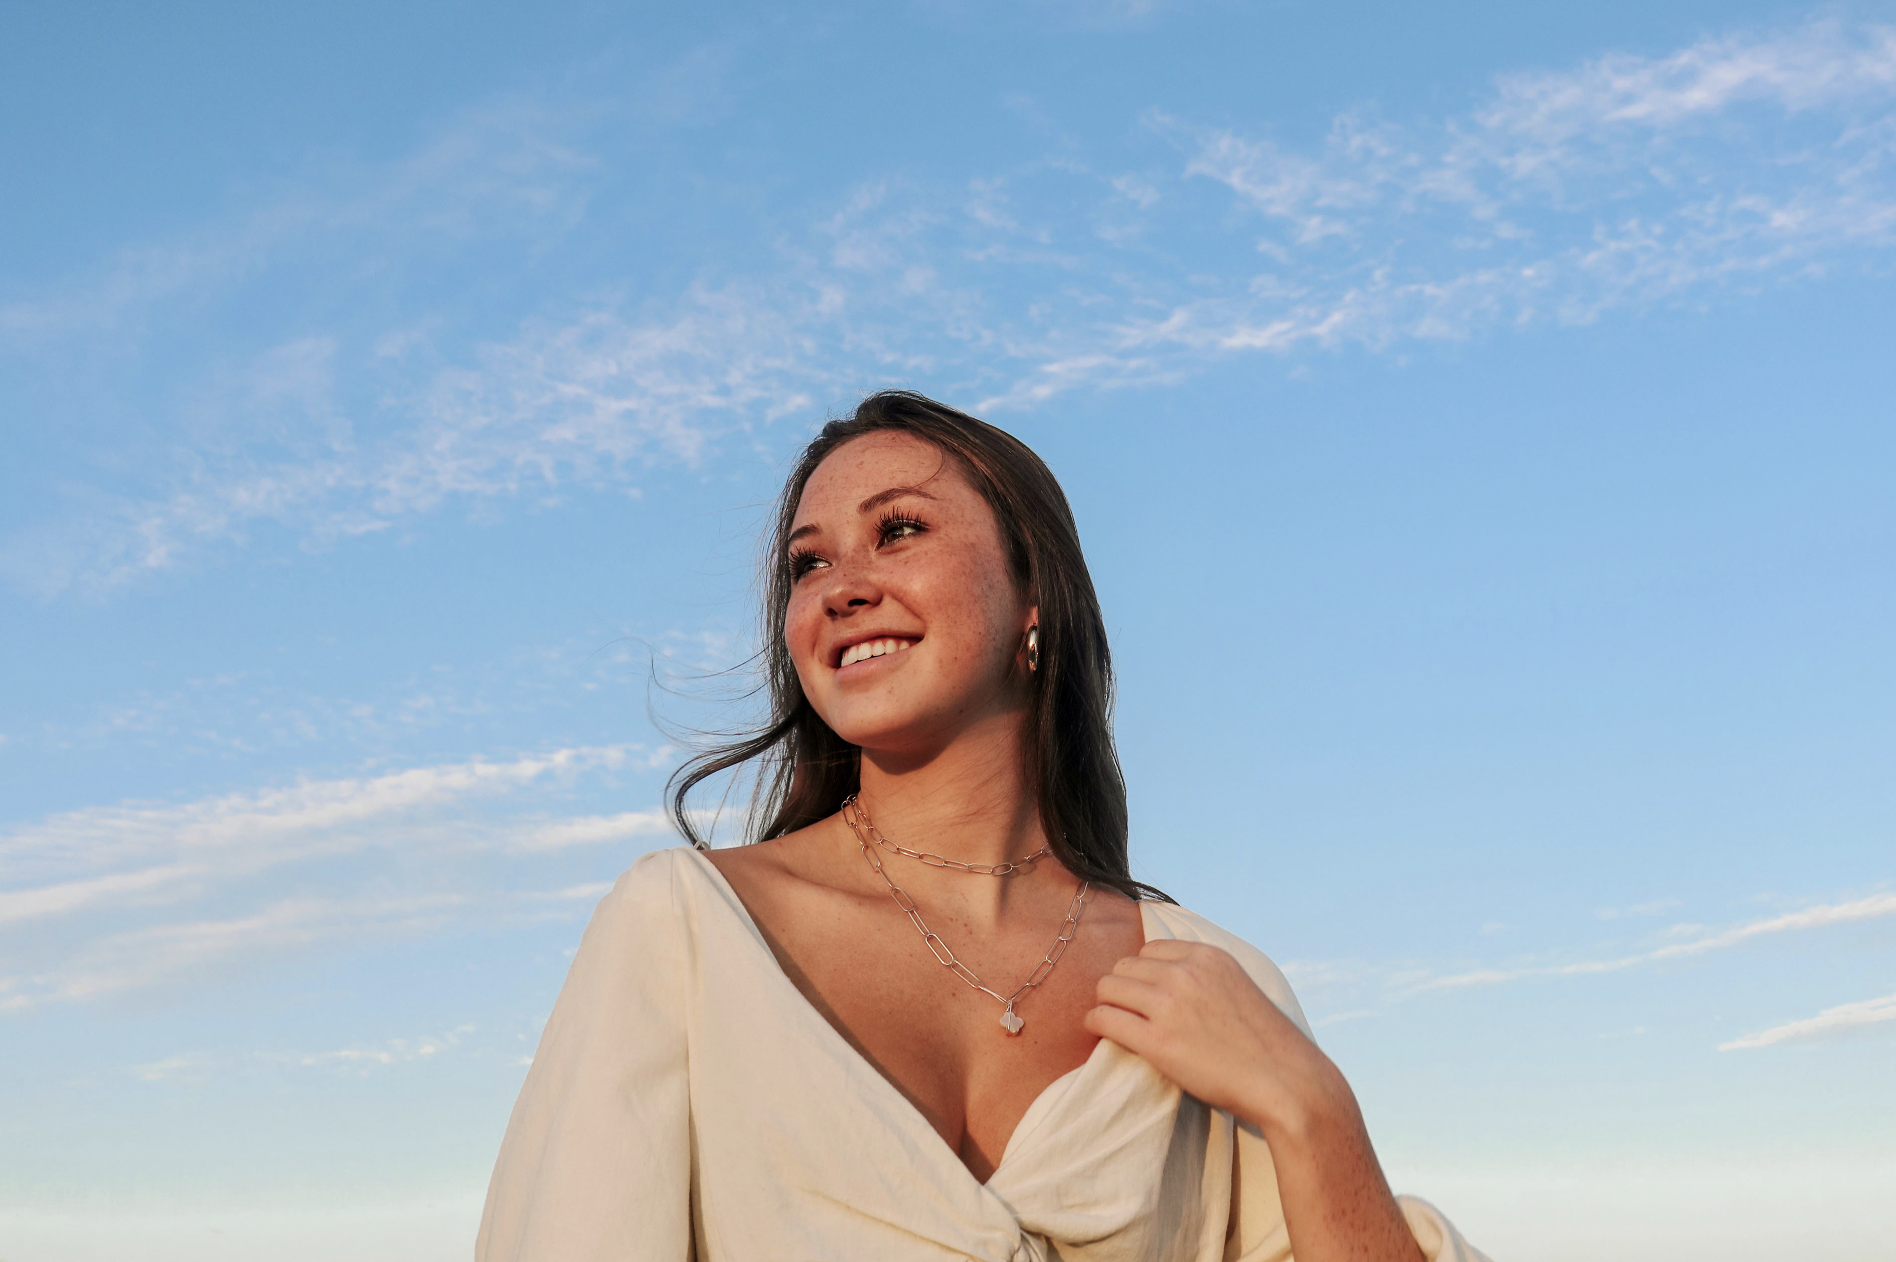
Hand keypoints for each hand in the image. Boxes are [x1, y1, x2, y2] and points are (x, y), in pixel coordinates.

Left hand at [1085, 940, 1425, 1261]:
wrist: (1288, 1082)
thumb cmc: (1267, 1046)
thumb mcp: (1239, 989)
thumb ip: (1206, 978)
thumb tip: (1172, 980)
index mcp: (1208, 956)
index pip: (1151, 949)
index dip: (1142, 971)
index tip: (1141, 991)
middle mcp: (1186, 972)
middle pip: (1125, 965)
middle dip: (1121, 986)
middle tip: (1123, 1009)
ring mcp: (1170, 1004)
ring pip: (1109, 987)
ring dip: (1106, 1003)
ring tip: (1111, 1020)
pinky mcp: (1158, 1040)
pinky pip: (1105, 1018)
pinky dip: (1096, 1022)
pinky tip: (1100, 1031)